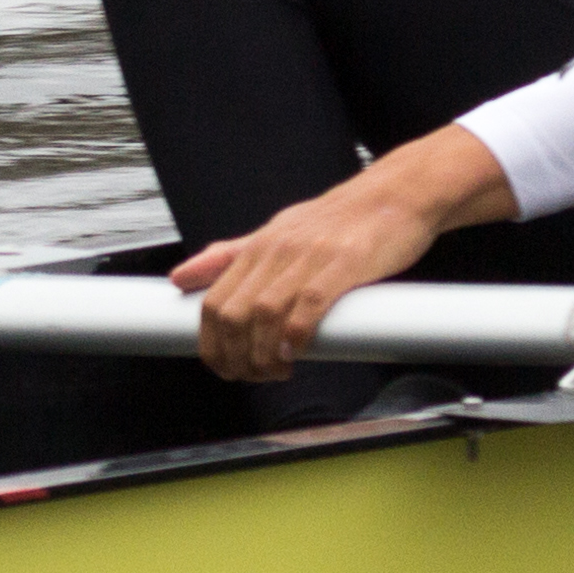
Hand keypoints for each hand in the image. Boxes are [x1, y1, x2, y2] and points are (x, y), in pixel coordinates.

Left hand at [168, 126, 517, 379]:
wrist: (394, 196)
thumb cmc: (337, 220)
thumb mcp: (275, 232)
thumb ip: (229, 256)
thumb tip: (179, 278)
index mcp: (258, 247)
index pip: (214, 302)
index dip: (212, 345)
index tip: (224, 368)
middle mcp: (276, 250)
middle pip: (233, 313)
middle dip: (235, 357)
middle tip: (252, 377)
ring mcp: (309, 256)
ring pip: (264, 313)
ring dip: (263, 355)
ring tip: (276, 372)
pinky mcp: (343, 263)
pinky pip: (309, 304)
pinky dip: (295, 335)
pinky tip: (296, 354)